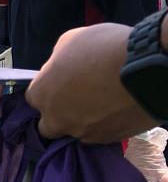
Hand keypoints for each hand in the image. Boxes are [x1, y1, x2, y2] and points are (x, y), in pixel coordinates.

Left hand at [25, 24, 156, 142]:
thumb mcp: (70, 41)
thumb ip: (57, 61)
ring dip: (82, 120)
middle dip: (57, 115)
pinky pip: (100, 134)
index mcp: (41, 94)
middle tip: (76, 99)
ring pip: (75, 131)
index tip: (61, 81)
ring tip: (103, 103)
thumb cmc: (103, 47)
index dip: (48, 89)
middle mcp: (56, 119)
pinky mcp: (107, 140)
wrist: (147, 67)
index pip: (34, 97)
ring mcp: (82, 132)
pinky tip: (117, 108)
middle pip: (48, 125)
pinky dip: (105, 124)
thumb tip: (59, 69)